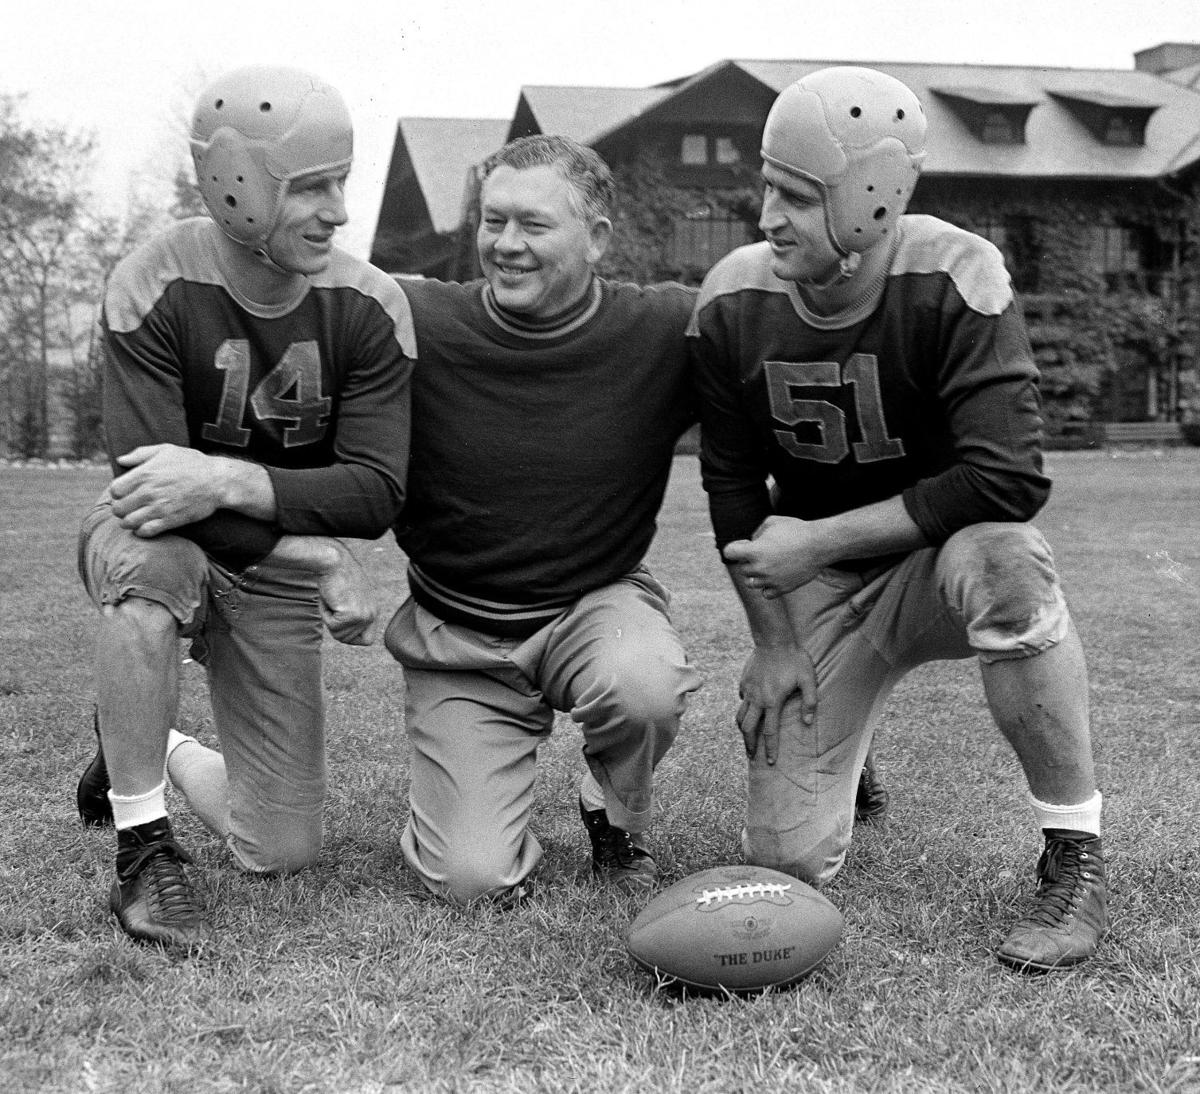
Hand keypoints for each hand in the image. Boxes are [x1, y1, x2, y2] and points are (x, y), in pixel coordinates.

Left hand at [109, 445, 226, 536]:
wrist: (217, 481)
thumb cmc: (192, 463)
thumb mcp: (166, 450)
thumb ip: (140, 454)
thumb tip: (120, 460)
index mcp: (144, 474)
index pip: (114, 490)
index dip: (118, 492)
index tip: (126, 493)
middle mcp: (148, 492)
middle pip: (118, 508)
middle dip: (122, 508)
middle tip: (131, 506)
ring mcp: (158, 508)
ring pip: (128, 522)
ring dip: (130, 521)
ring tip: (137, 517)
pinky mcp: (169, 521)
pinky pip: (144, 532)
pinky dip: (141, 531)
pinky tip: (147, 525)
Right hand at [315, 547, 380, 645]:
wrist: (333, 562)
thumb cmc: (337, 577)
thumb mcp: (351, 598)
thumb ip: (353, 614)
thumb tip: (346, 634)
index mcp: (374, 611)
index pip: (367, 640)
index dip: (350, 636)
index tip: (340, 623)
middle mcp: (373, 615)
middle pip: (348, 640)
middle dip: (335, 626)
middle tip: (334, 605)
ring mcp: (364, 616)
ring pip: (339, 635)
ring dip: (329, 619)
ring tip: (333, 599)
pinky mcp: (352, 615)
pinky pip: (332, 627)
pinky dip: (325, 614)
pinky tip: (330, 598)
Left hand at [724, 515, 827, 598]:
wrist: (819, 544)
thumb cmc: (796, 530)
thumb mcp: (771, 522)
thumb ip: (756, 533)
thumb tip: (751, 543)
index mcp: (753, 551)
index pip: (729, 553)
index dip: (736, 547)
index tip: (746, 544)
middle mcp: (759, 568)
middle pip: (743, 569)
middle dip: (749, 560)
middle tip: (765, 553)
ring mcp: (770, 580)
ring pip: (751, 583)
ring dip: (756, 575)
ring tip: (769, 565)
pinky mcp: (782, 588)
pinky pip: (766, 593)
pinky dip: (767, 587)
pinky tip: (776, 577)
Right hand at [736, 644, 816, 764]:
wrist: (774, 640)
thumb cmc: (794, 660)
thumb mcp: (808, 680)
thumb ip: (809, 702)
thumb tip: (807, 722)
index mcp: (772, 701)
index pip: (769, 732)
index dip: (770, 749)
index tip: (770, 762)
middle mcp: (757, 698)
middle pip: (747, 728)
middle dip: (749, 744)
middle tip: (751, 756)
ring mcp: (747, 690)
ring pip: (740, 716)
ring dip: (742, 730)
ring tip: (746, 739)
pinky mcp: (743, 682)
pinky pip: (741, 700)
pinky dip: (744, 709)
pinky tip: (750, 712)